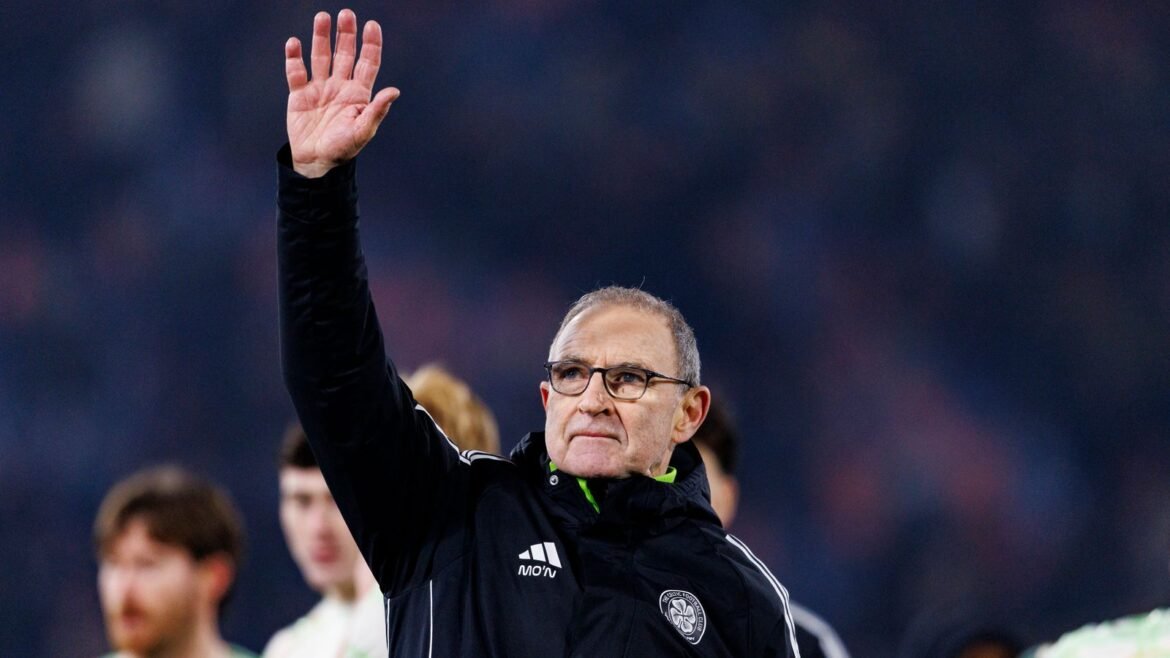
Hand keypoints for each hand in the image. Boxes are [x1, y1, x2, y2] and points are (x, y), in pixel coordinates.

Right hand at [285, 9, 399, 177]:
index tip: (372, 25)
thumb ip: (377, 110)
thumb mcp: (363, 131)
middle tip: (346, 14)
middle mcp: (340, 86)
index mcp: (358, 94)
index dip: (370, 44)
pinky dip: (294, 58)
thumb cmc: (343, 149)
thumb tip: (394, 91)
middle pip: (344, 54)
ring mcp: (319, 88)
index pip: (367, 63)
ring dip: (321, 37)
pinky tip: (294, 43)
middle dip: (346, 34)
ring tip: (322, 18)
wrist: (316, 162)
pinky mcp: (299, 95)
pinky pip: (296, 72)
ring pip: (320, 56)